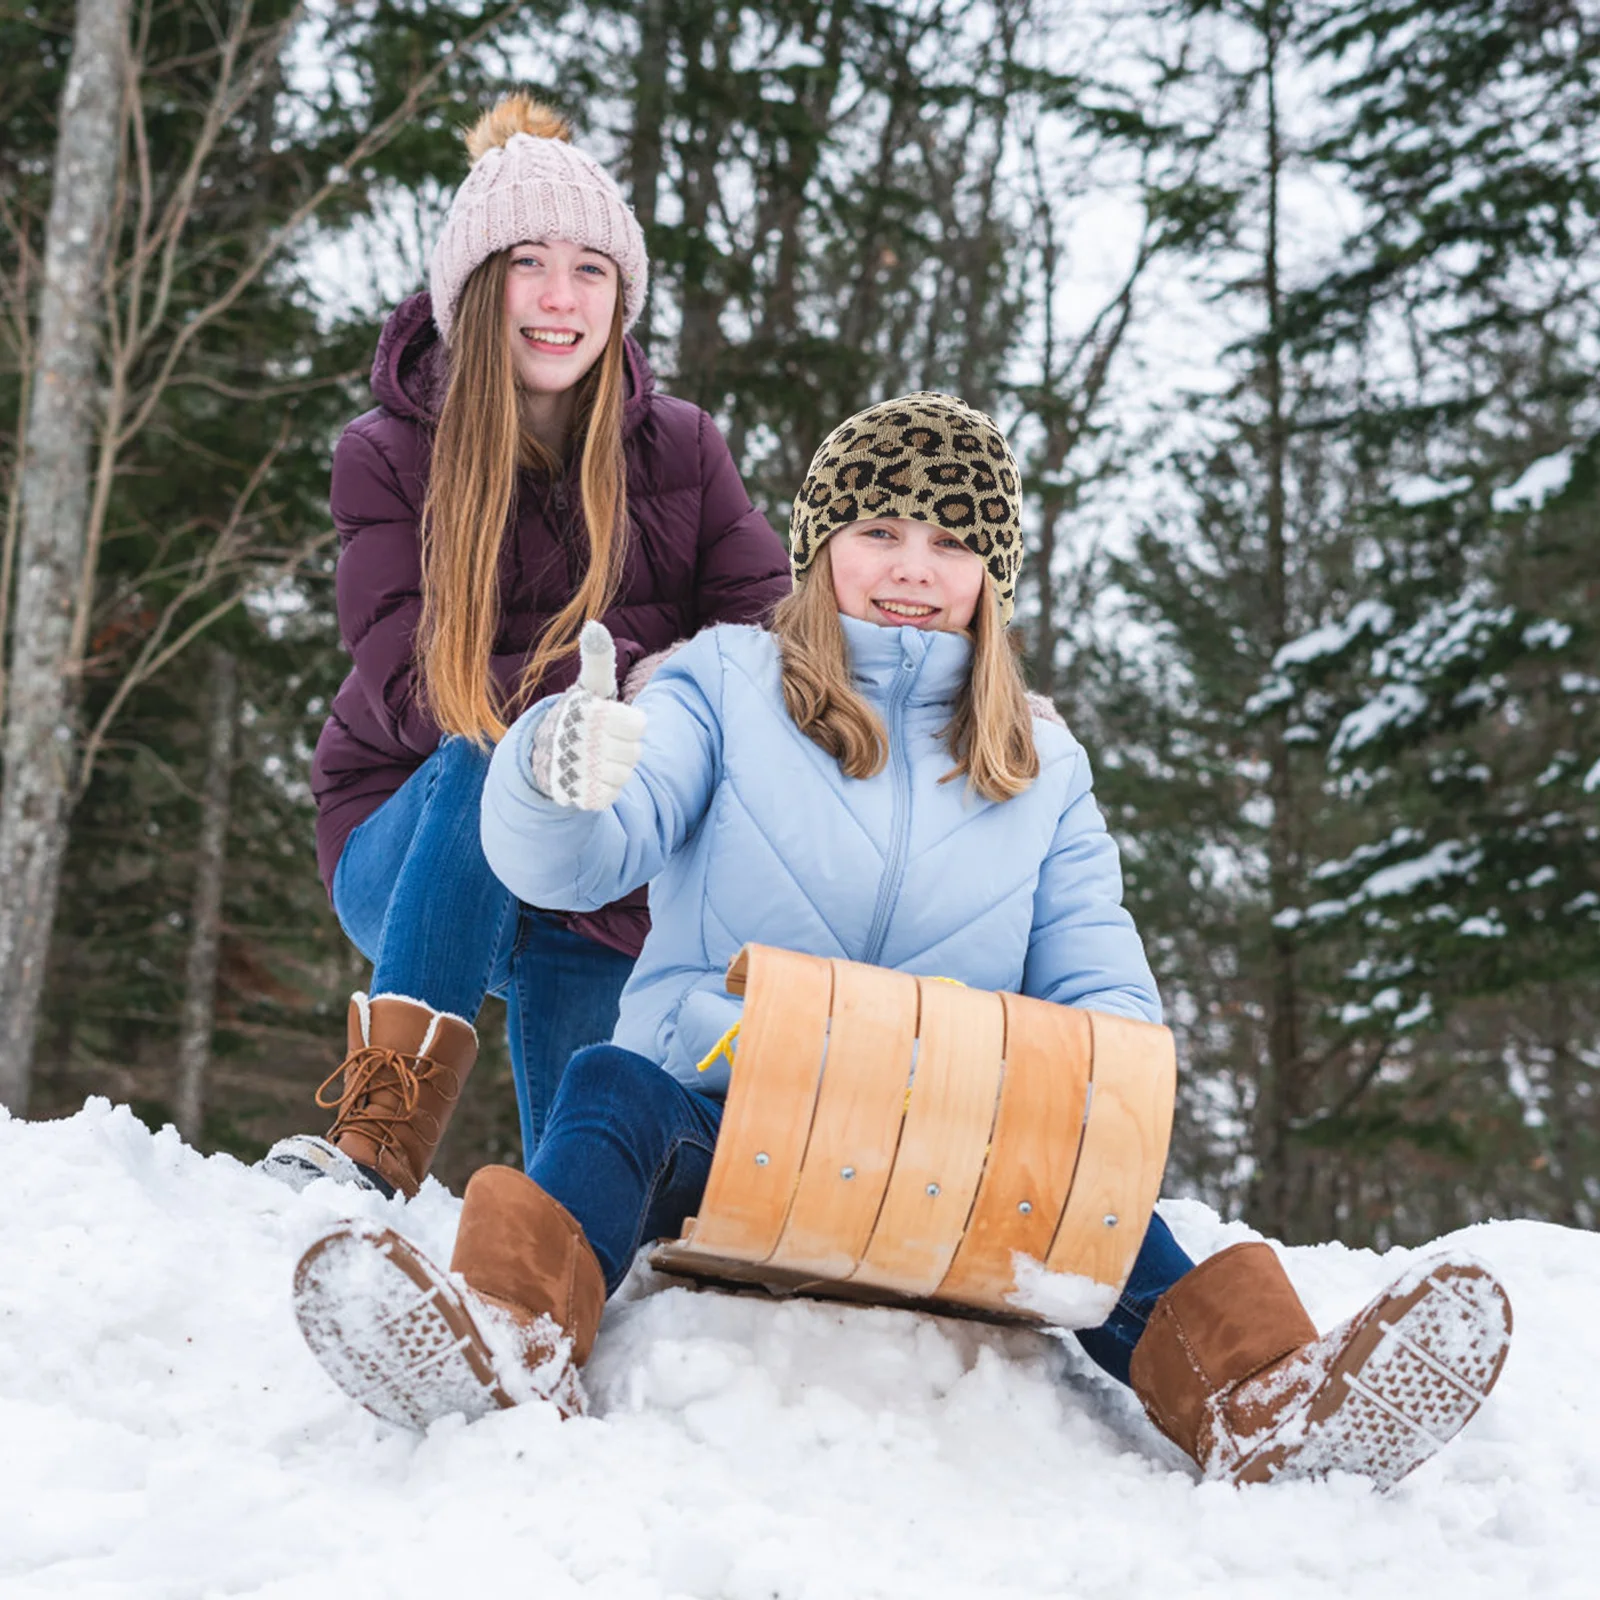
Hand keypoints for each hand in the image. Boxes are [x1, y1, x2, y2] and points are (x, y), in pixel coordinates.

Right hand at [530, 622, 647, 808]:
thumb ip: (598, 659)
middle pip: (635, 752)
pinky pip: (611, 795)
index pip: (638, 725)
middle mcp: (582, 742)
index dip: (628, 724)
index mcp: (589, 713)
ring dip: (615, 769)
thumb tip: (595, 625)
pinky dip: (604, 789)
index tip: (610, 721)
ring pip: (625, 775)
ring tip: (594, 759)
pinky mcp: (579, 796)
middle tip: (602, 742)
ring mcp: (580, 771)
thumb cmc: (578, 716)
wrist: (544, 755)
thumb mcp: (589, 687)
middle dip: (623, 748)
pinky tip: (589, 777)